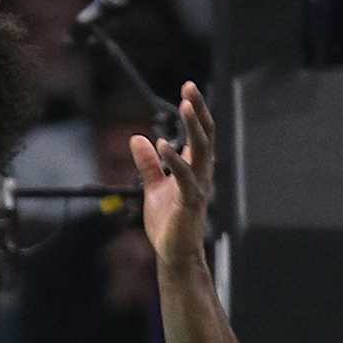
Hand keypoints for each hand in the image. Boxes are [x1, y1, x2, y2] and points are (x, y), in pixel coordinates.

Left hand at [131, 81, 214, 267]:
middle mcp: (201, 175)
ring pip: (201, 152)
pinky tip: (164, 145)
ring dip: (194, 128)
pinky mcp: (190, 204)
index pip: (200, 134)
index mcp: (195, 169)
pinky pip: (186, 178)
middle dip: (198, 111)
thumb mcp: (153, 187)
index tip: (188, 88)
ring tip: (185, 105)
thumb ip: (148, 164)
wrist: (173, 254)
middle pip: (205, 136)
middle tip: (190, 88)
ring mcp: (198, 188)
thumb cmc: (169, 223)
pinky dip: (176, 161)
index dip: (196, 112)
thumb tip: (137, 139)